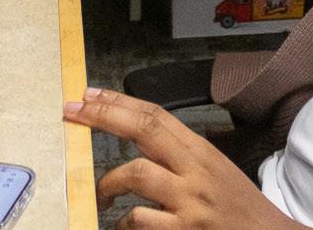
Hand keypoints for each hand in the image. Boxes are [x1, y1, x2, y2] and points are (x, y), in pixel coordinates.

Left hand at [65, 89, 308, 229]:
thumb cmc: (239, 210)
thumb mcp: (215, 172)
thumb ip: (181, 157)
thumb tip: (139, 144)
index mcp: (201, 152)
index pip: (156, 115)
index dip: (119, 101)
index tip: (90, 94)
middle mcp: (195, 171)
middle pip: (143, 130)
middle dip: (103, 116)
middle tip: (72, 111)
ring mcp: (189, 202)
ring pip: (135, 173)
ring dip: (108, 183)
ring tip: (100, 196)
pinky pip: (138, 220)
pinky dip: (123, 223)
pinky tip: (122, 225)